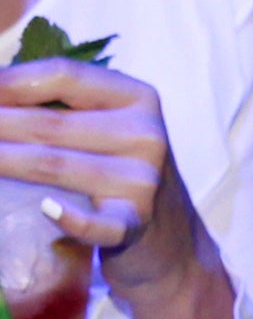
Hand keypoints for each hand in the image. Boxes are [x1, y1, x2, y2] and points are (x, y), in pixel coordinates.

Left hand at [0, 57, 216, 302]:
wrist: (169, 243)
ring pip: (53, 165)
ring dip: (1, 162)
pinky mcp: (135, 223)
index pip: (62, 75)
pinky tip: (46, 209)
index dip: (6, 82)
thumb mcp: (104, 130)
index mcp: (137, 98)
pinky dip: (70, 219)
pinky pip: (97, 223)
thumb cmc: (117, 176)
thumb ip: (57, 107)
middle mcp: (145, 133)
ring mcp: (143, 180)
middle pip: (48, 123)